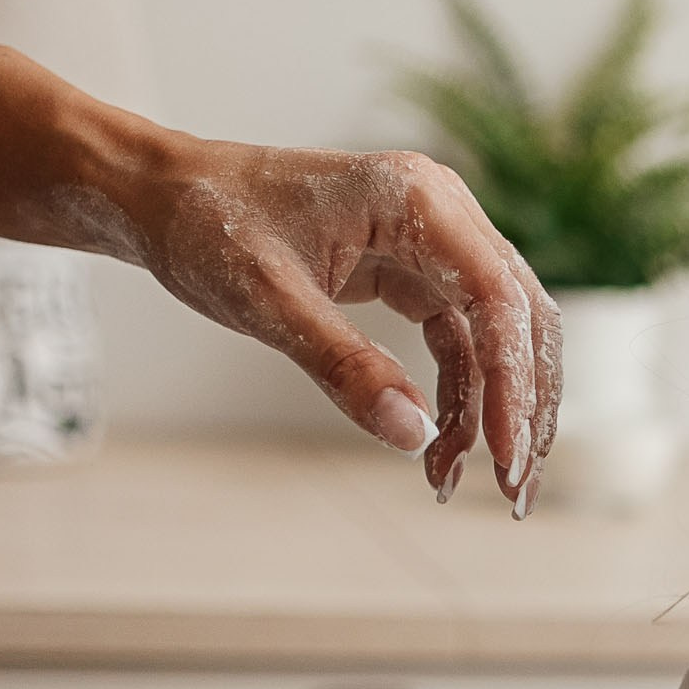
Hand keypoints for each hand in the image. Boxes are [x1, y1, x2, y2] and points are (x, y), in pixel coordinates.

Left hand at [119, 139, 559, 505]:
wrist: (165, 197)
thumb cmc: (208, 227)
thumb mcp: (269, 301)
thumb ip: (344, 366)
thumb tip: (415, 437)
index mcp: (415, 200)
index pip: (498, 299)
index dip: (513, 384)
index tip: (505, 458)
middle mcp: (441, 214)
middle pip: (521, 320)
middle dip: (523, 409)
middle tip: (513, 491)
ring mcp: (433, 243)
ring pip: (499, 339)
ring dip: (493, 413)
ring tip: (457, 481)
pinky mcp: (416, 274)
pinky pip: (461, 344)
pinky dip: (458, 399)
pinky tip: (436, 447)